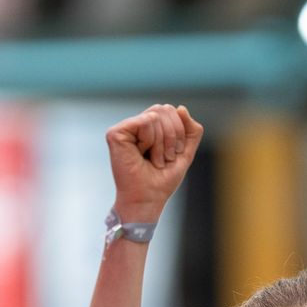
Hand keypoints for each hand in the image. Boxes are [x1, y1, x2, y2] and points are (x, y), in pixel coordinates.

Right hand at [106, 103, 202, 224]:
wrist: (148, 198)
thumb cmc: (162, 180)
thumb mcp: (185, 152)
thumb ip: (191, 131)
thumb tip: (181, 108)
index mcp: (150, 128)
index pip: (171, 111)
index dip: (179, 132)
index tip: (172, 155)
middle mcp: (136, 125)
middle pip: (164, 109)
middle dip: (172, 136)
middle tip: (163, 159)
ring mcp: (125, 128)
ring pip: (155, 115)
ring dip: (161, 144)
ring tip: (153, 160)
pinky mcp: (116, 133)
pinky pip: (146, 121)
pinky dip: (151, 141)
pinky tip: (142, 154)